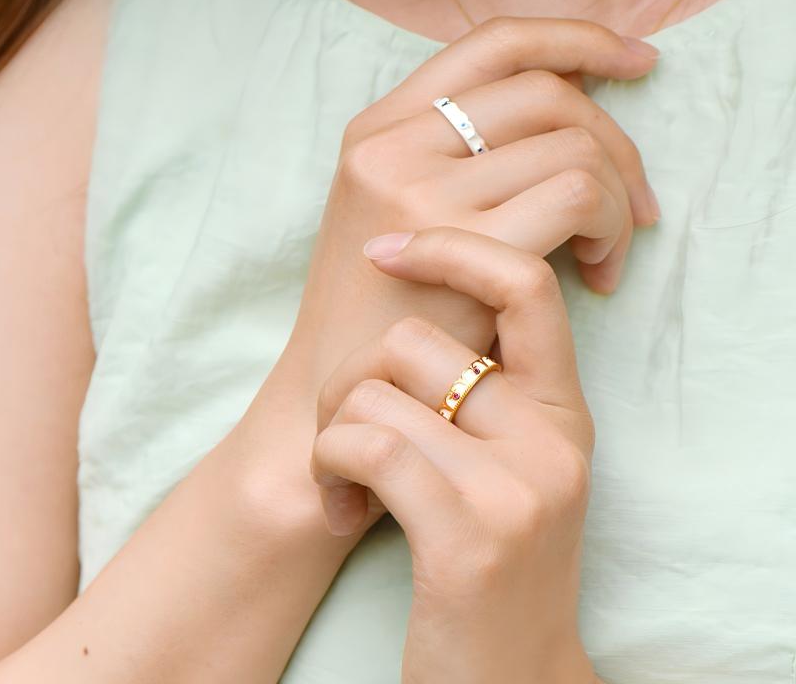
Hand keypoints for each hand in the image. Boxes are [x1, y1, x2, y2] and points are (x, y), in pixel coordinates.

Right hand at [283, 18, 658, 396]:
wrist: (331, 388)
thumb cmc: (380, 307)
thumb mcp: (398, 211)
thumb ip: (460, 153)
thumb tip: (572, 97)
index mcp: (379, 126)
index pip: (495, 43)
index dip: (578, 39)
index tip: (637, 60)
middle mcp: (393, 144)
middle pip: (547, 94)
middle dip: (618, 143)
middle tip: (637, 205)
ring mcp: (420, 190)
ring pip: (572, 146)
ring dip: (616, 197)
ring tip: (606, 254)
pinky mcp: (457, 243)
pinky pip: (575, 196)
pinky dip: (609, 229)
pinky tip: (596, 275)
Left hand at [311, 226, 599, 683]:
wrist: (508, 674)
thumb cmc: (482, 556)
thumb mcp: (503, 463)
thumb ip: (477, 389)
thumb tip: (406, 300)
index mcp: (560, 409)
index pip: (525, 284)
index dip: (451, 248)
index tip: (386, 251)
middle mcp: (553, 436)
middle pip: (416, 338)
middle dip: (351, 375)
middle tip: (343, 429)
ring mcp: (518, 485)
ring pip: (378, 391)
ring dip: (333, 435)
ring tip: (343, 484)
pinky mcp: (471, 535)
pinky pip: (366, 446)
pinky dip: (330, 470)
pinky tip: (344, 513)